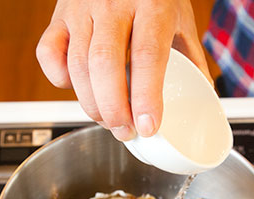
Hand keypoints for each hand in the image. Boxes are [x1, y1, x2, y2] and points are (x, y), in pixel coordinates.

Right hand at [36, 0, 211, 140]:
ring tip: (108, 120)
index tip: (148, 126)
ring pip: (77, 65)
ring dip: (90, 103)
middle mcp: (112, 4)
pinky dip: (59, 79)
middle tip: (125, 131)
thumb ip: (191, 56)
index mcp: (151, 3)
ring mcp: (81, 9)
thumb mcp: (180, 17)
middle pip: (105, 64)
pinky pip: (48, 54)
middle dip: (114, 108)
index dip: (146, 97)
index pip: (147, 55)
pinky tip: (78, 88)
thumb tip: (204, 97)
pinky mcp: (59, 17)